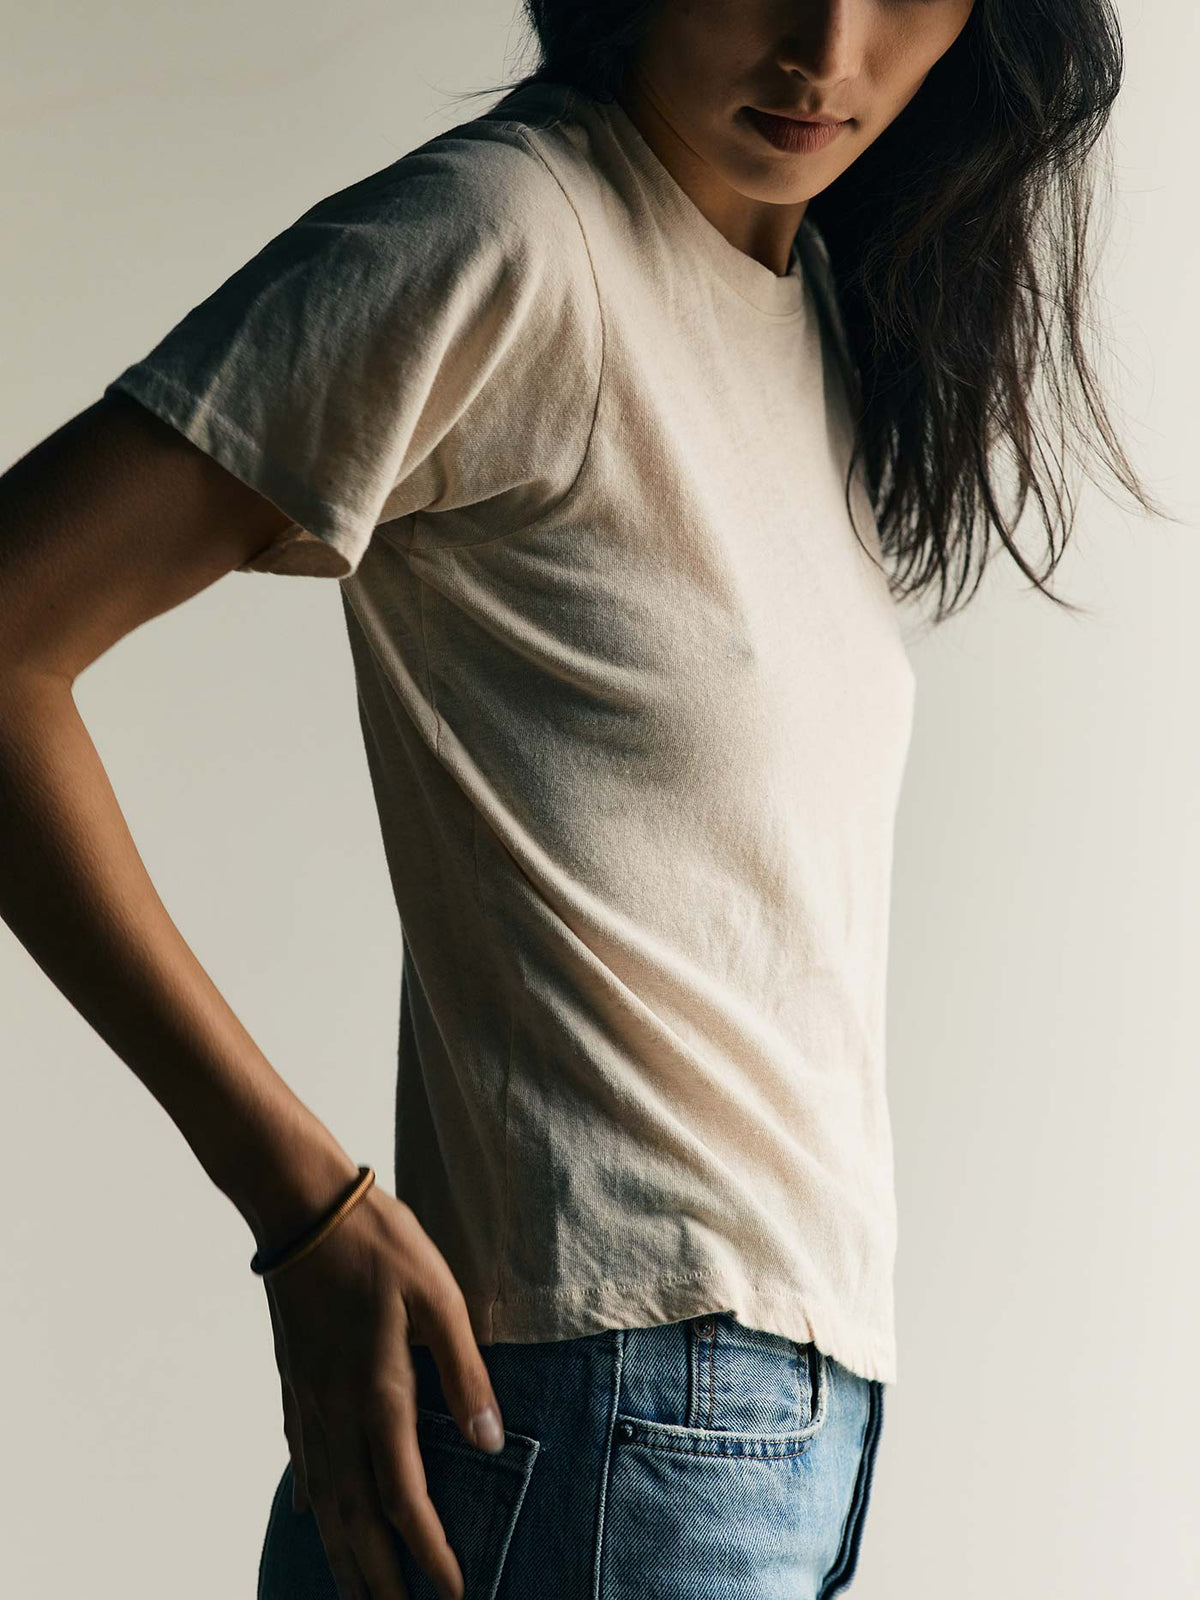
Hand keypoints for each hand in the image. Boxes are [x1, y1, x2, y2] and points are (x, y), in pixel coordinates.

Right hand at [261, 1184, 505, 1599]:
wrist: (301, 1207)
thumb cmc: (379, 1243)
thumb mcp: (438, 1296)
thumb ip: (465, 1371)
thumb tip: (490, 1440)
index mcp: (378, 1393)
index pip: (402, 1497)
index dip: (428, 1551)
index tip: (453, 1591)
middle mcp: (336, 1411)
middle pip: (354, 1518)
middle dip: (378, 1578)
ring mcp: (309, 1400)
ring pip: (322, 1499)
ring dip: (341, 1553)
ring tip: (358, 1593)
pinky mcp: (295, 1382)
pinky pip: (303, 1461)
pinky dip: (311, 1500)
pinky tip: (312, 1515)